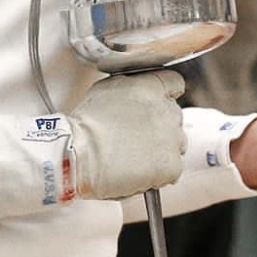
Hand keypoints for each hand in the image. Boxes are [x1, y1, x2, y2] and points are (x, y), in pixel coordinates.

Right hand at [69, 69, 186, 199]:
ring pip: (177, 144)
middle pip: (174, 116)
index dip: (165, 94)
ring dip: (161, 149)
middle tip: (136, 136)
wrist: (79, 154)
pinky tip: (137, 171)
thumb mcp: (104, 90)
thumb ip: (129, 88)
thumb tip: (136, 96)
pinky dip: (159, 173)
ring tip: (134, 156)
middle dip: (160, 125)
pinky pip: (173, 169)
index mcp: (150, 87)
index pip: (174, 83)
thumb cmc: (85, 125)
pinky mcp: (172, 165)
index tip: (156, 104)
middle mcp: (166, 110)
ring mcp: (172, 138)